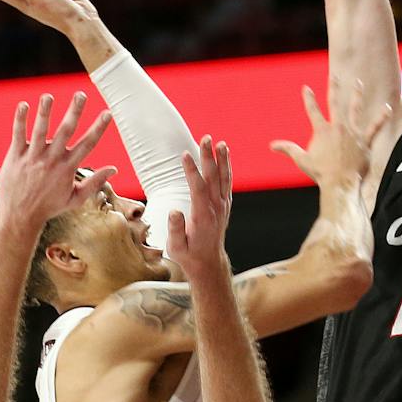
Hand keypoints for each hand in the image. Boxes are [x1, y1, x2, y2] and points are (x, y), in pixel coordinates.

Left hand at [0, 92, 114, 228]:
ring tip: (49, 96)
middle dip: (74, 112)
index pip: (87, 144)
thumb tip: (114, 169)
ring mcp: (33, 158)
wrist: (20, 218)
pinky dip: (20, 120)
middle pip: (65, 131)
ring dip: (45, 112)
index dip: (99, 127)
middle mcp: (51, 160)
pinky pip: (18, 134)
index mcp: (67, 168)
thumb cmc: (48, 208)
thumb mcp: (75, 199)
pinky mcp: (15, 157)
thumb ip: (94, 182)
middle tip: (80, 94)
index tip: (107, 112)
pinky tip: (23, 105)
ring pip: (40, 130)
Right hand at [166, 136, 232, 272]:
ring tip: (219, 143)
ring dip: (221, 159)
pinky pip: (227, 182)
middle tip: (205, 138)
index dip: (192, 171)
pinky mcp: (225, 205)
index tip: (185, 155)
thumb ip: (175, 230)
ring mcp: (223, 206)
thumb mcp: (177, 248)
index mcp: (203, 217)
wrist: (208, 263)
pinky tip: (224, 154)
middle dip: (208, 157)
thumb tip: (174, 212)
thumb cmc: (189, 255)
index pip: (198, 189)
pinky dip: (227, 167)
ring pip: (223, 178)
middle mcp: (216, 209)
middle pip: (213, 178)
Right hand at [270, 83, 391, 194]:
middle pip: (335, 103)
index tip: (306, 88)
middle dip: (334, 87)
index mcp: (322, 131)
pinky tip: (387, 108)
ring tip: (358, 83)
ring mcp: (352, 134)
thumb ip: (288, 149)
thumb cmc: (320, 173)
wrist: (340, 184)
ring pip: (355, 109)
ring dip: (356, 95)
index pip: (313, 110)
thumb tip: (272, 145)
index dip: (308, 99)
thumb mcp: (302, 160)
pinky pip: (374, 128)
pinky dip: (381, 118)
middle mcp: (338, 128)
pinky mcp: (364, 142)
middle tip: (335, 76)